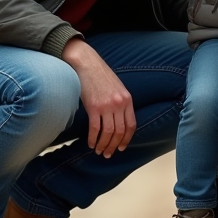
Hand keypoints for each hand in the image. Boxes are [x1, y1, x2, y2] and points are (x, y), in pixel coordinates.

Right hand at [61, 37, 134, 156]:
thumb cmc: (100, 75)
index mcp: (127, 99)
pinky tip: (91, 144)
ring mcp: (107, 105)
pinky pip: (96, 128)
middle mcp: (119, 104)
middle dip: (114, 145)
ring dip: (104, 145)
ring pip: (108, 132)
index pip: (131, 125)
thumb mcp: (116, 87)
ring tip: (99, 151)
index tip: (121, 147)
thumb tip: (118, 119)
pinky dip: (94, 139)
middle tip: (108, 154)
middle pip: (120, 131)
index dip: (126, 139)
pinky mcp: (93, 106)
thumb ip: (120, 102)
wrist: (86, 62)